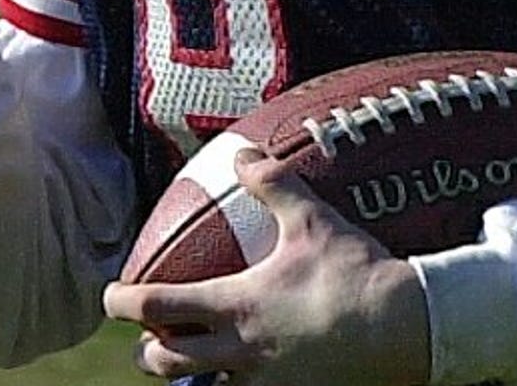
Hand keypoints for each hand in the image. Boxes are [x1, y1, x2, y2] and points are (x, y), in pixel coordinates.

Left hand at [103, 156, 432, 385]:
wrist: (405, 327)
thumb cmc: (355, 272)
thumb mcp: (313, 221)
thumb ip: (273, 185)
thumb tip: (244, 153)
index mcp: (238, 304)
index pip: (159, 305)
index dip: (124, 301)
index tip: (111, 295)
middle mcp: (240, 350)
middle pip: (166, 361)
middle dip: (148, 350)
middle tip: (149, 337)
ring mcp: (262, 381)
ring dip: (185, 377)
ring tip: (190, 365)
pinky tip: (242, 378)